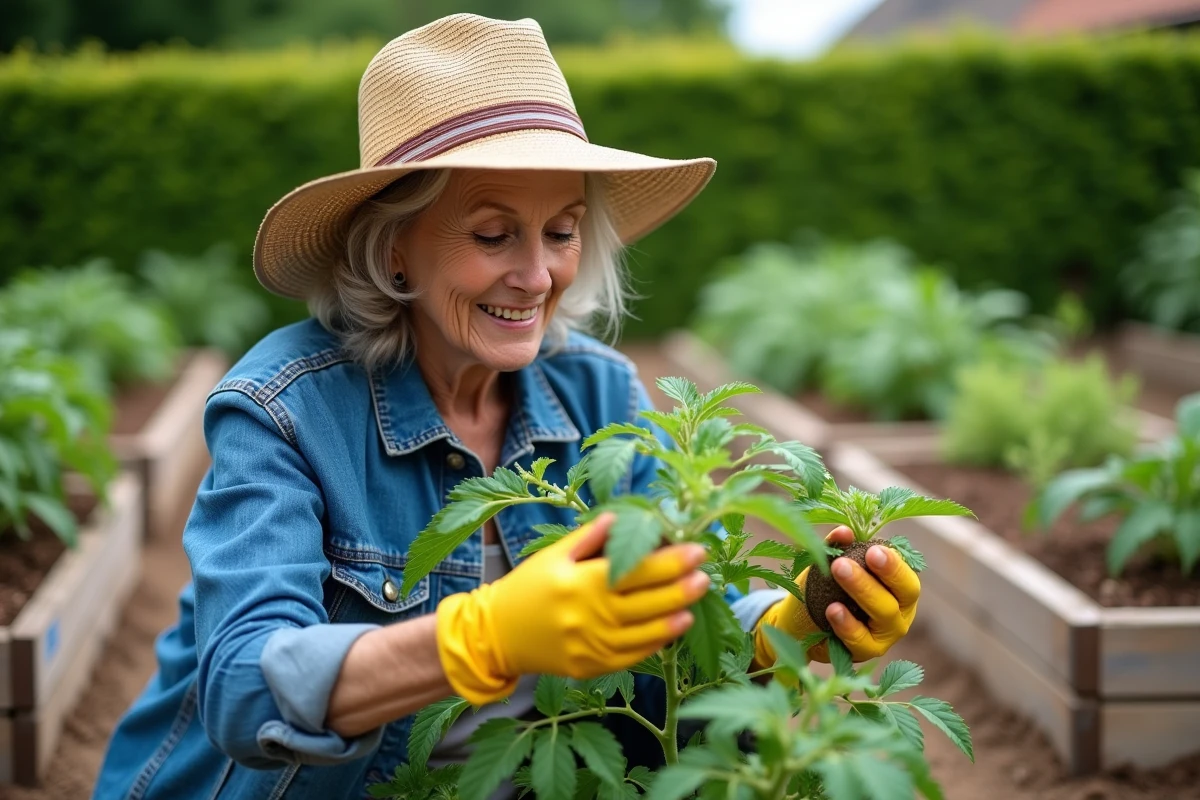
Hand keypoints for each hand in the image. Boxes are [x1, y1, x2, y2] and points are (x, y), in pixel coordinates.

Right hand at [436, 513, 709, 704]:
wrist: (497, 635)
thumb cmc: (526, 588)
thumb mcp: (553, 555)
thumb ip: (589, 538)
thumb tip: (623, 517)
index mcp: (579, 583)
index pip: (635, 569)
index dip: (670, 560)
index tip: (696, 549)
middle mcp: (588, 616)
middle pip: (646, 601)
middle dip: (681, 587)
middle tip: (705, 574)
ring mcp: (590, 646)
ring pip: (644, 633)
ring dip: (674, 616)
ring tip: (696, 601)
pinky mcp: (590, 667)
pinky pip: (631, 656)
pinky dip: (655, 643)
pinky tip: (673, 628)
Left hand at [753, 526, 919, 666]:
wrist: (803, 622)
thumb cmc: (827, 588)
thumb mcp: (832, 564)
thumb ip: (838, 547)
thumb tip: (844, 531)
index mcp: (899, 588)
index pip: (906, 576)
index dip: (894, 564)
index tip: (873, 550)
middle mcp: (901, 612)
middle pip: (901, 594)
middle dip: (880, 574)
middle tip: (850, 559)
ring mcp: (886, 634)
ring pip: (883, 613)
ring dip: (861, 590)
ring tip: (837, 571)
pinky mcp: (867, 651)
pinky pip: (860, 639)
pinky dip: (847, 624)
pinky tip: (832, 609)